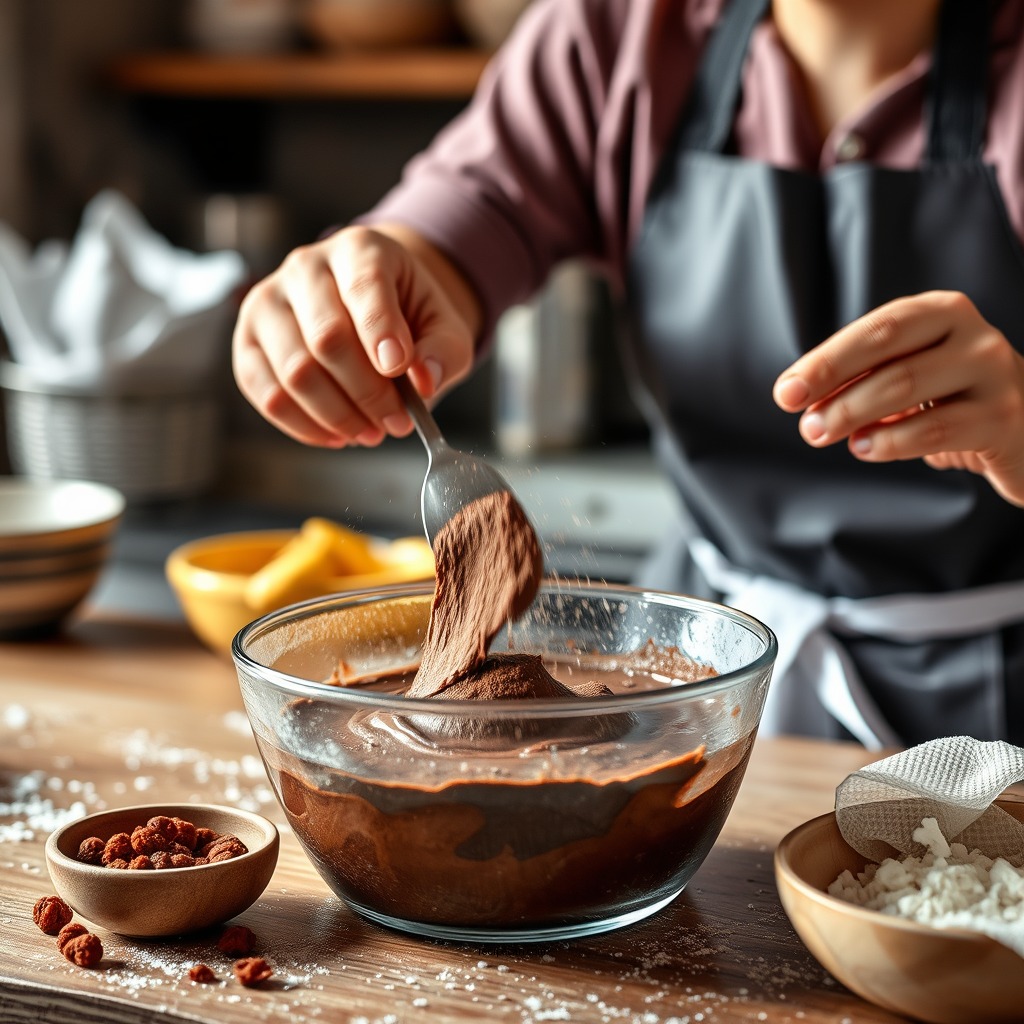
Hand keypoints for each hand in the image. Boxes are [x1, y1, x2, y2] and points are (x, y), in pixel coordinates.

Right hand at [232, 225, 476, 446]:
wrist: (372, 309)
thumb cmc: (409, 316)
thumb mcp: (444, 326)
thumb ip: (442, 351)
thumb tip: (424, 380)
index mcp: (359, 250)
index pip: (364, 286)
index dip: (381, 332)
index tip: (399, 370)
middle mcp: (305, 267)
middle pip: (326, 337)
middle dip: (367, 392)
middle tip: (397, 423)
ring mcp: (268, 303)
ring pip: (294, 371)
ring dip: (338, 415)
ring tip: (371, 433)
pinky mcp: (247, 342)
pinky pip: (267, 394)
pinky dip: (305, 425)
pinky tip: (337, 435)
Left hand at [772, 291, 1023, 507]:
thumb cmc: (952, 396)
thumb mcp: (909, 373)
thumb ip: (862, 377)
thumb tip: (800, 396)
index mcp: (941, 312)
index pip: (875, 330)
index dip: (826, 361)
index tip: (786, 392)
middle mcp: (973, 334)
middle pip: (888, 355)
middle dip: (833, 387)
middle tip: (803, 420)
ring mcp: (993, 373)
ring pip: (907, 388)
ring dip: (852, 414)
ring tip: (821, 434)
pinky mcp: (1003, 418)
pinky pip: (936, 429)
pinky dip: (891, 441)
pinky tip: (864, 448)